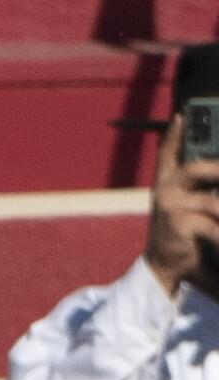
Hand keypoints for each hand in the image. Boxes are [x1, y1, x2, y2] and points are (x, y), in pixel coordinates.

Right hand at [143, 115, 218, 295]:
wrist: (166, 264)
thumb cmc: (184, 232)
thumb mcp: (191, 206)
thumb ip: (203, 187)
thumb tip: (214, 178)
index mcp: (167, 182)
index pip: (168, 154)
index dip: (173, 135)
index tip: (182, 116)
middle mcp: (165, 191)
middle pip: (194, 168)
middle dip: (216, 170)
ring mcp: (170, 206)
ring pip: (213, 203)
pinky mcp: (178, 223)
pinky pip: (212, 224)